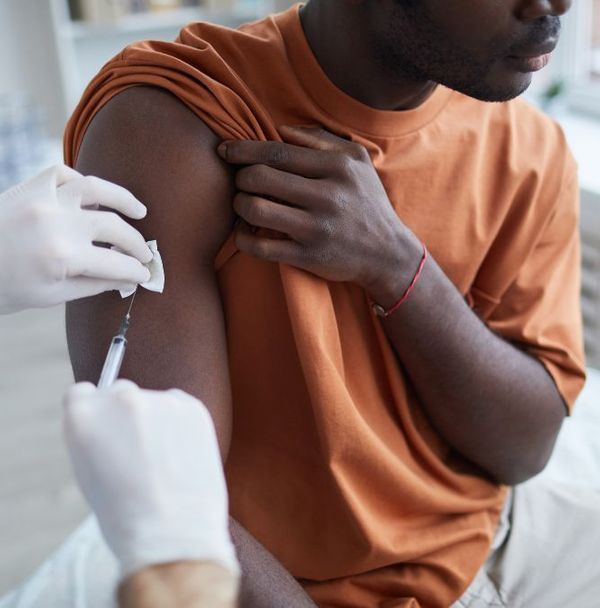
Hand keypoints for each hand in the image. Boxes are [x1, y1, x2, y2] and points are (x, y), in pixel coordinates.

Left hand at [0, 164, 152, 313]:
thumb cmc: (5, 286)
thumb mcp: (52, 296)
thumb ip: (94, 284)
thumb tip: (126, 279)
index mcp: (63, 256)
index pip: (117, 264)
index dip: (136, 271)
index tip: (146, 275)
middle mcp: (57, 222)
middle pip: (115, 228)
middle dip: (136, 244)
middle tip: (144, 254)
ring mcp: (43, 199)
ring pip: (97, 189)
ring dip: (123, 200)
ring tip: (139, 212)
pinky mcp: (31, 187)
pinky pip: (64, 174)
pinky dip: (81, 183)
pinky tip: (92, 198)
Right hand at [63, 380, 238, 580]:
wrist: (172, 532)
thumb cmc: (124, 513)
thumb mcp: (88, 471)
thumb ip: (95, 434)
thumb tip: (110, 417)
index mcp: (83, 415)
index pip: (83, 393)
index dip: (94, 412)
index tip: (104, 427)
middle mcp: (120, 399)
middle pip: (120, 392)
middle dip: (126, 414)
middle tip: (138, 449)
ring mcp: (158, 399)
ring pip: (154, 402)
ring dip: (157, 420)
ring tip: (164, 462)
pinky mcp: (191, 405)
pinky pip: (181, 407)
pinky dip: (181, 423)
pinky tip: (182, 455)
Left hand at [218, 126, 419, 300]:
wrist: (387, 253)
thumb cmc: (367, 203)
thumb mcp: (358, 162)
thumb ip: (322, 140)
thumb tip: (281, 130)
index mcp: (336, 168)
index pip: (276, 152)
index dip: (243, 149)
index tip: (225, 151)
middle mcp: (326, 196)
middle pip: (259, 178)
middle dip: (239, 177)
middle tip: (240, 181)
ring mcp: (316, 229)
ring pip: (255, 210)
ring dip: (238, 205)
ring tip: (243, 204)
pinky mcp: (308, 257)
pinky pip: (261, 247)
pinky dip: (242, 239)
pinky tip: (244, 233)